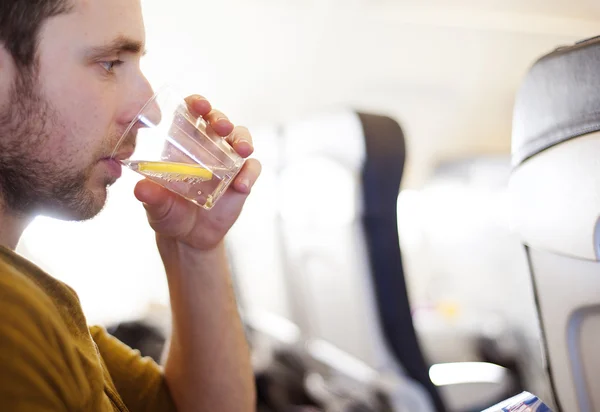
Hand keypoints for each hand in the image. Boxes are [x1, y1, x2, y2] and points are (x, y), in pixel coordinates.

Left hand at [133, 95, 261, 250]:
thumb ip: (151, 198)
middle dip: (221, 119)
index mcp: (183, 144)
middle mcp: (207, 147)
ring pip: (240, 138)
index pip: (191, 114)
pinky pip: (252, 167)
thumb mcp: (157, 207)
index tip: (199, 104)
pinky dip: (250, 173)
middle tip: (220, 127)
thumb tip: (141, 189)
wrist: (190, 237)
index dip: (196, 103)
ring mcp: (228, 161)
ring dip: (242, 139)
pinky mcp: (242, 177)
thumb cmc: (168, 214)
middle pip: (218, 121)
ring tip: (242, 150)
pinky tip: (242, 186)